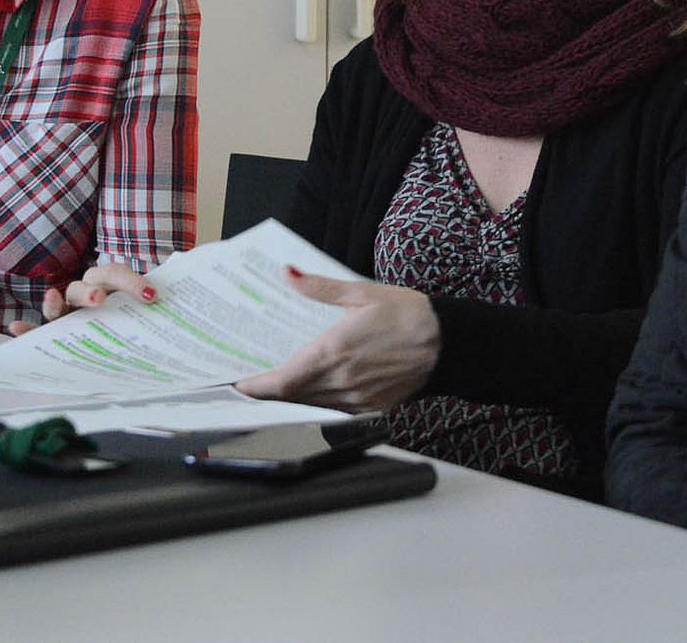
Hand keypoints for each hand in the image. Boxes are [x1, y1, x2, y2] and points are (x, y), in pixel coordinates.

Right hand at [5, 263, 157, 335]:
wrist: (120, 337)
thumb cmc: (132, 317)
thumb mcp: (146, 309)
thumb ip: (156, 296)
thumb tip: (184, 278)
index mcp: (109, 282)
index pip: (116, 274)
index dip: (132, 281)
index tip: (151, 295)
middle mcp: (86, 293)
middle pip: (85, 284)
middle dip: (92, 290)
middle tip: (101, 300)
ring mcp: (67, 312)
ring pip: (60, 302)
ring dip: (55, 301)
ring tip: (52, 299)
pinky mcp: (52, 332)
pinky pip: (35, 329)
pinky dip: (25, 329)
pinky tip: (15, 329)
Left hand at [236, 268, 439, 411]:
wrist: (448, 342)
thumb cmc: (407, 314)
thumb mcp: (362, 292)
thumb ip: (320, 288)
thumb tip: (288, 275)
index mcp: (334, 351)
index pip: (282, 381)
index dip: (256, 388)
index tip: (239, 385)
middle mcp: (342, 380)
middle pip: (291, 397)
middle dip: (269, 393)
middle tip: (251, 384)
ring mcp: (357, 399)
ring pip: (311, 406)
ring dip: (293, 399)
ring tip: (278, 387)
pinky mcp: (372, 408)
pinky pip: (335, 412)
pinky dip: (319, 404)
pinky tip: (315, 391)